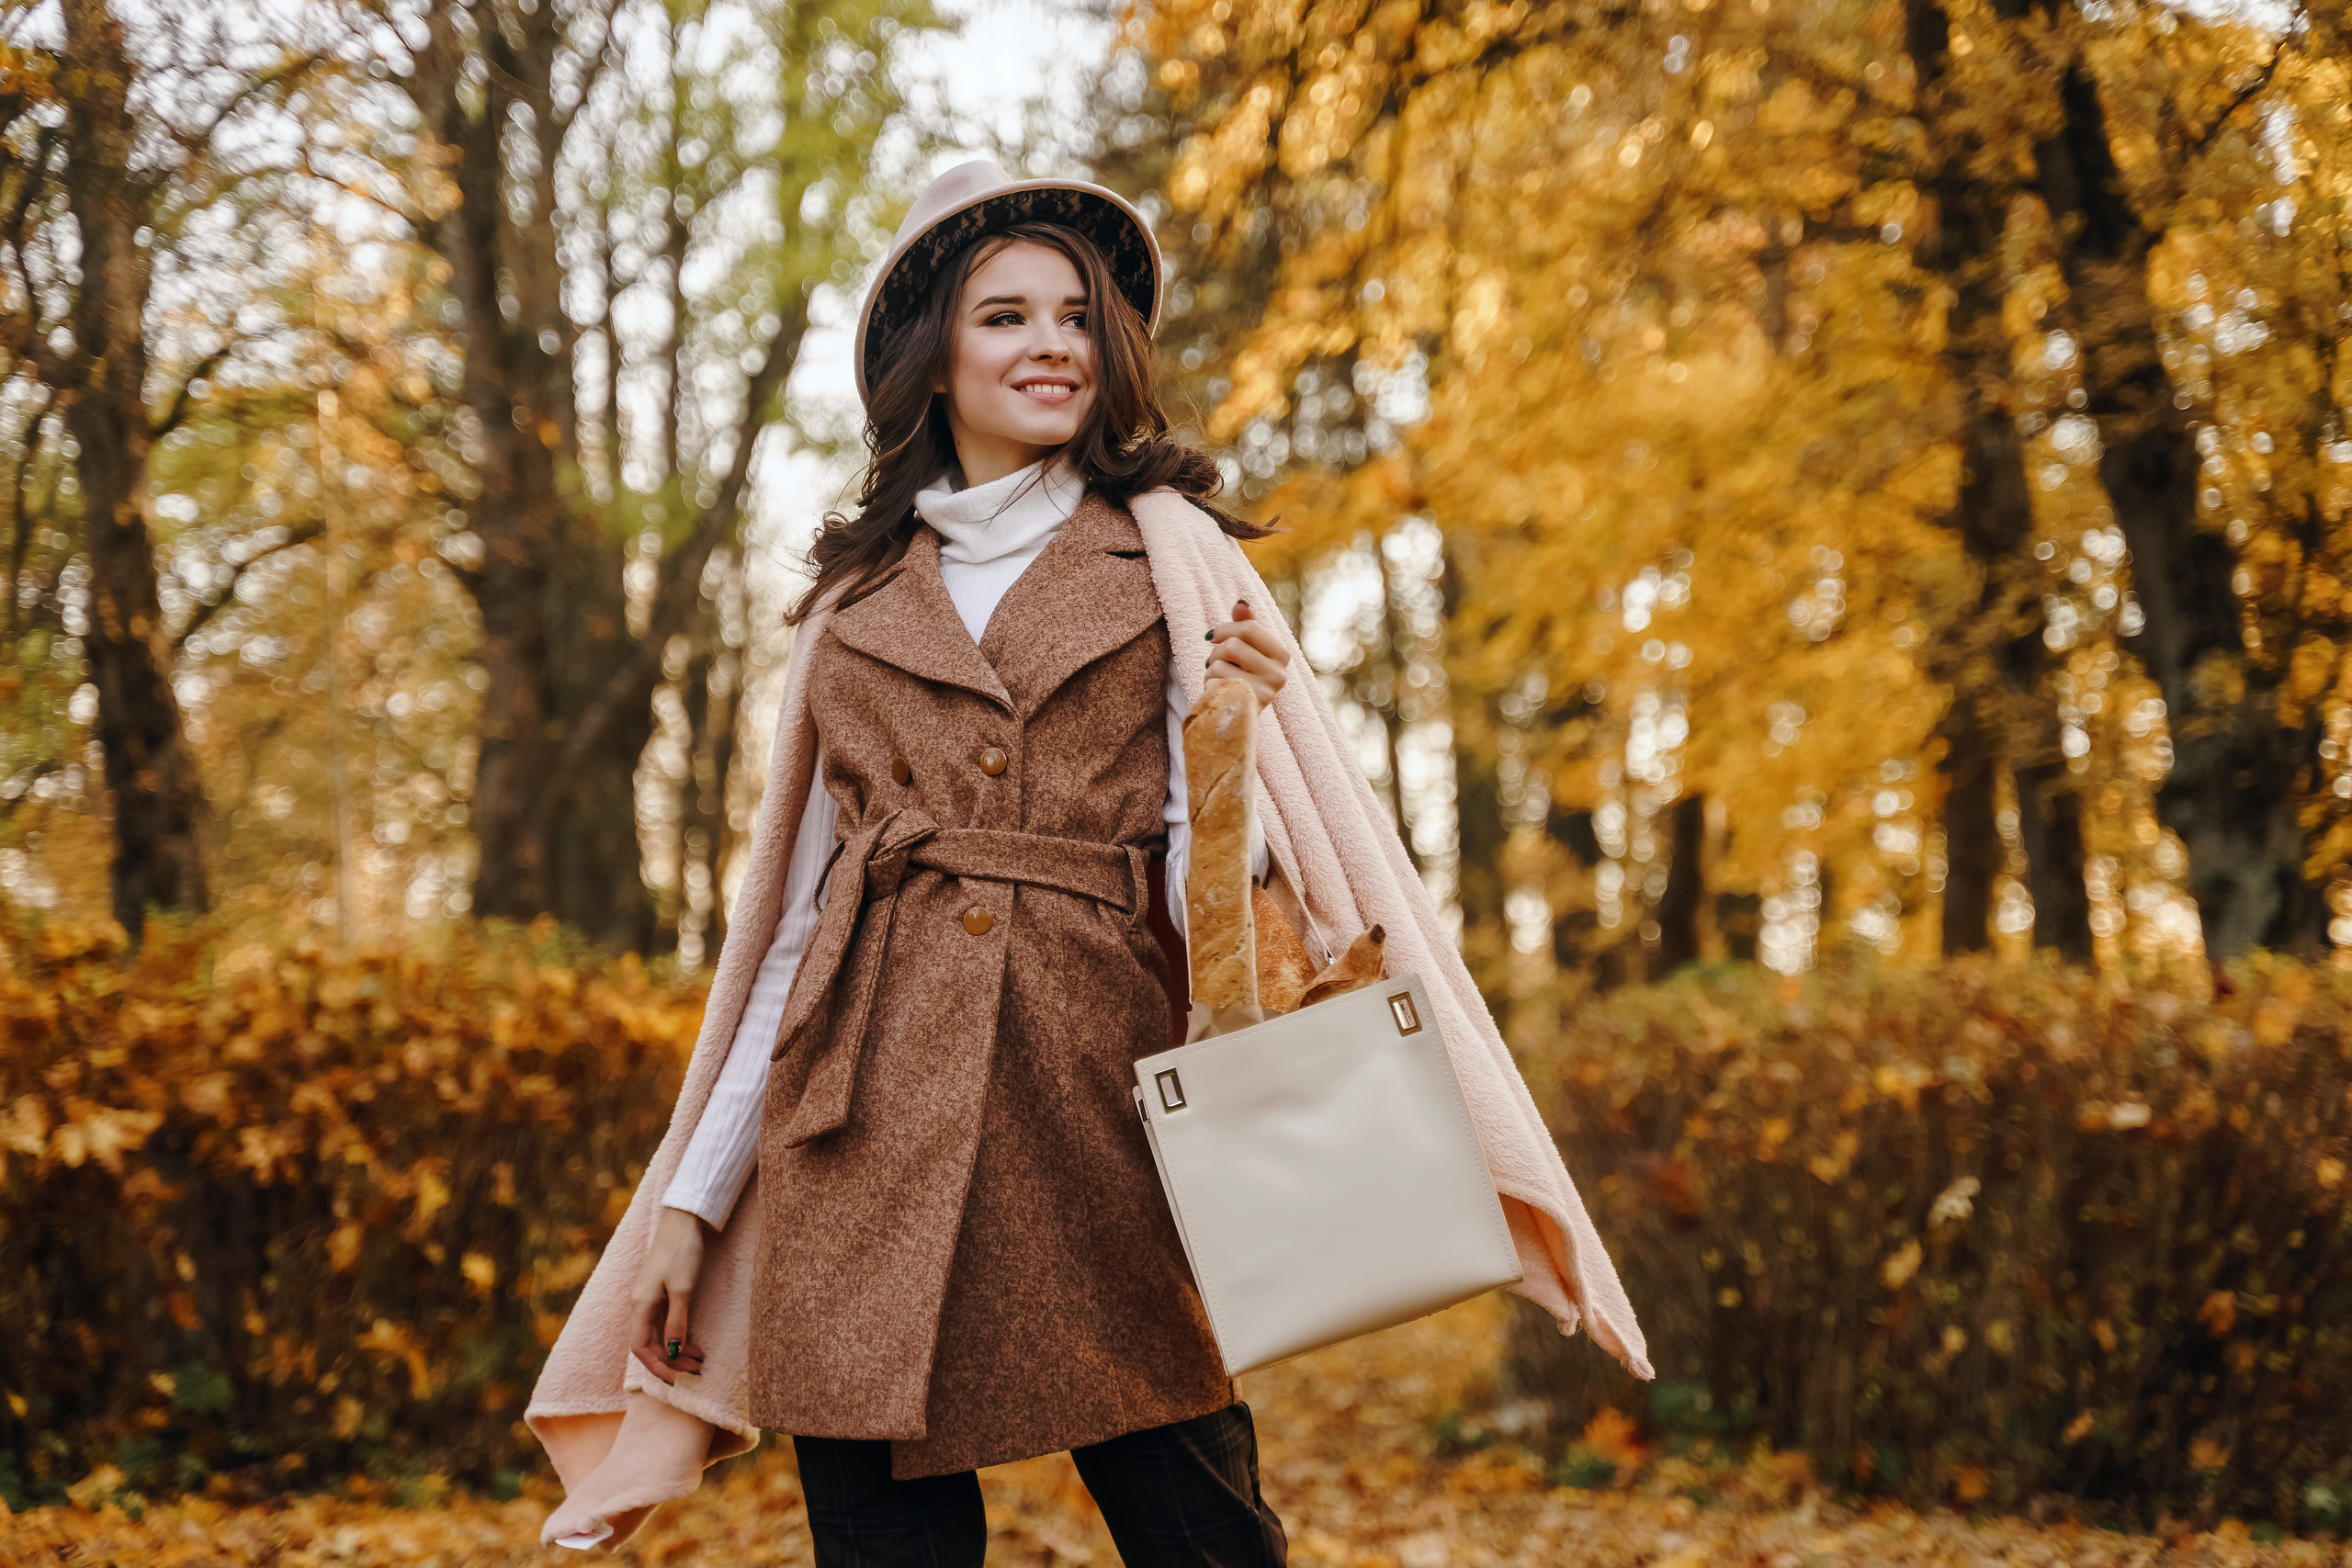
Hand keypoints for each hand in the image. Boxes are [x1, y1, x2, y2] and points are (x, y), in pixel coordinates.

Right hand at [629, 1207, 709, 1385]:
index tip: (675, 1380)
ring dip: (676, 1349)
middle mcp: (640, 1304)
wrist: (684, 1219)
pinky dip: (678, 1335)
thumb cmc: (682, 1251)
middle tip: (696, 1370)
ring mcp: (650, 1298)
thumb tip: (673, 1353)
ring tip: (699, 1360)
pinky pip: (665, 1322)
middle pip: (649, 1344)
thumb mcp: (682, 1289)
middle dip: (671, 1361)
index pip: (639, 1348)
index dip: (656, 1367)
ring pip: (659, 1334)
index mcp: (639, 1305)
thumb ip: (677, 1322)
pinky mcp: (662, 1291)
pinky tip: (693, 1342)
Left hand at [1205, 599, 1290, 710]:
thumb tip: (1241, 603)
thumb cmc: (1240, 675)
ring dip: (1211, 670)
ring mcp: (1265, 692)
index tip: (1213, 636)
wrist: (1236, 714)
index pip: (1249, 628)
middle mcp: (1279, 674)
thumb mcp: (1245, 648)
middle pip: (1233, 645)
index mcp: (1281, 655)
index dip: (1225, 629)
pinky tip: (1219, 693)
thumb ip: (1244, 624)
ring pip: (1220, 664)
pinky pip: (1215, 683)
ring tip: (1218, 679)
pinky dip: (1209, 685)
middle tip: (1214, 660)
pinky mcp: (1246, 706)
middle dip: (1216, 651)